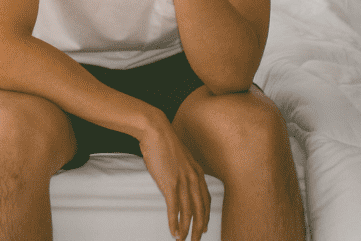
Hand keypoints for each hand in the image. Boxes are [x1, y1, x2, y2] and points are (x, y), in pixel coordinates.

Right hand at [139, 120, 210, 240]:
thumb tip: (178, 178)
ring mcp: (183, 182)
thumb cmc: (164, 142)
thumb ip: (183, 169)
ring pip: (189, 212)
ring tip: (182, 240)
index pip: (205, 200)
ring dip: (186, 229)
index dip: (205, 216)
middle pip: (200, 210)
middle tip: (196, 240)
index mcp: (198, 172)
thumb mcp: (180, 157)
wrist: (155, 130)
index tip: (204, 227)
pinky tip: (173, 231)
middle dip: (199, 228)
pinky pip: (174, 208)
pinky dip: (174, 222)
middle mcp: (194, 179)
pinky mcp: (170, 184)